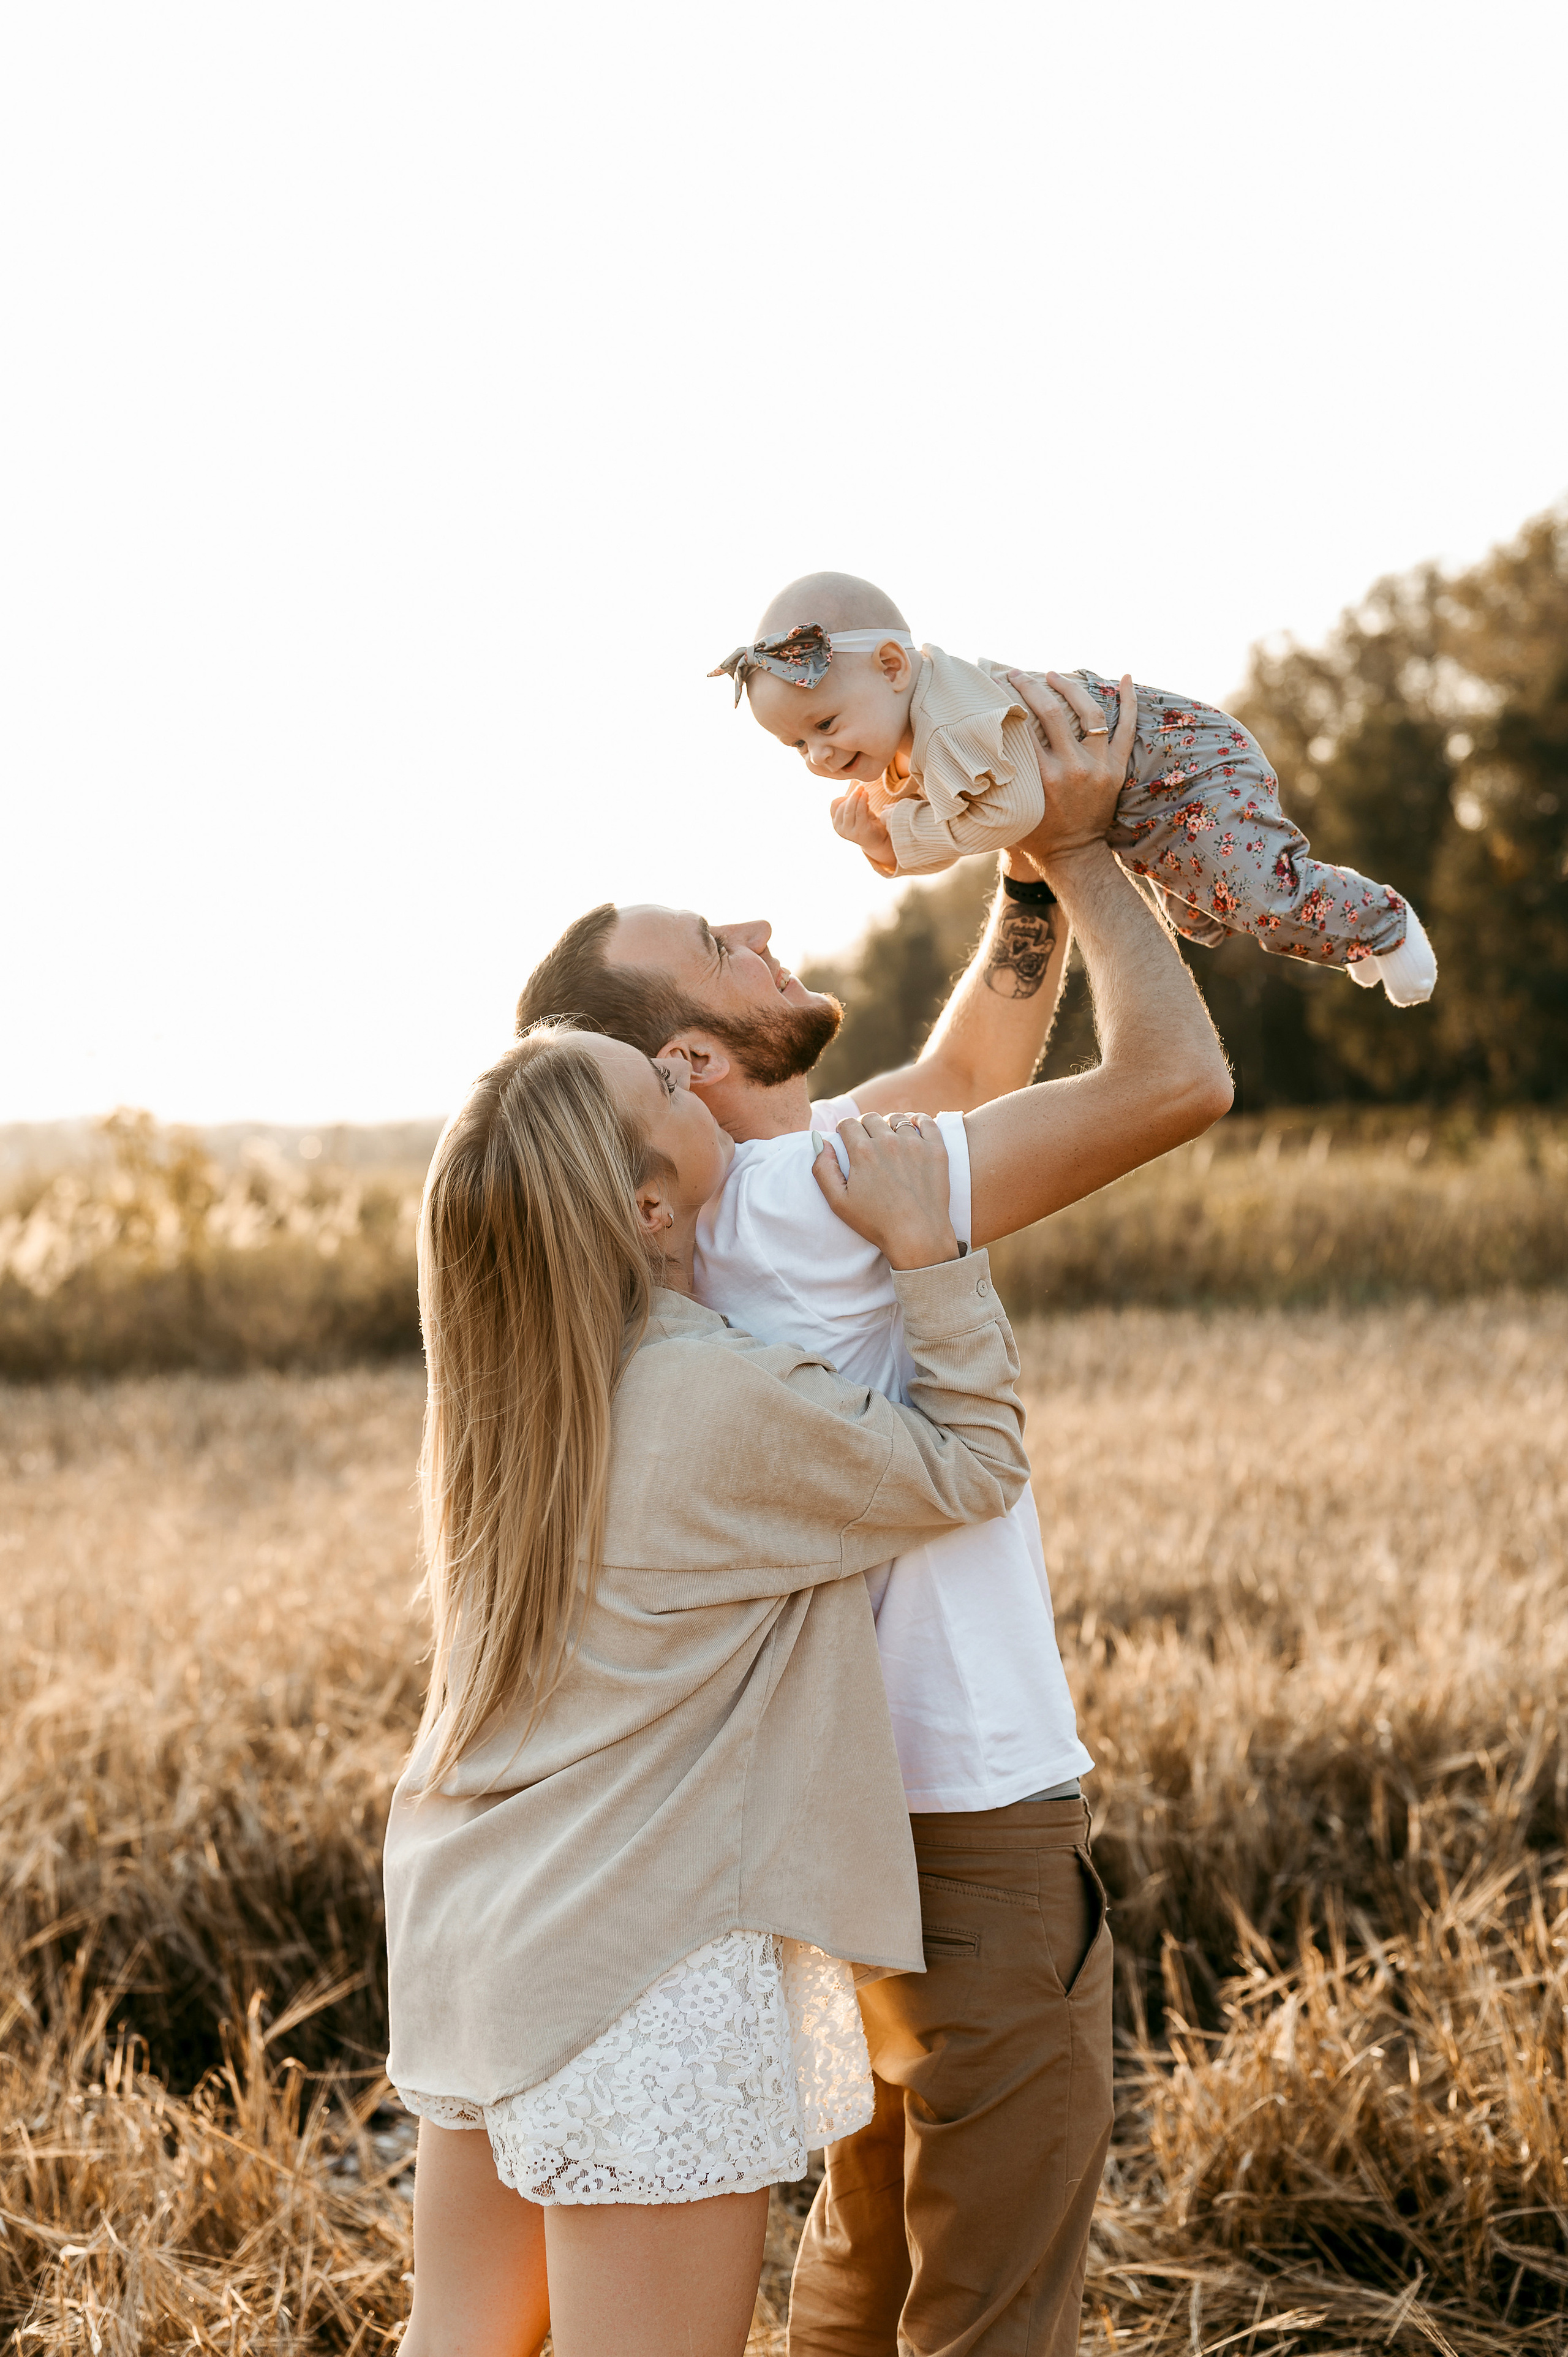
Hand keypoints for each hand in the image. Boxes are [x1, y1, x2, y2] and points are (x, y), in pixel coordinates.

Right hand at [811, 1112, 958, 1269]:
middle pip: (871, 1118)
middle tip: (867, 1141)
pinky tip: (914, 1127)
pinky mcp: (936, 1150)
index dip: (844, 1130)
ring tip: (890, 1138)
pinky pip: (926, 1122)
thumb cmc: (876, 1223)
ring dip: (889, 1125)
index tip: (847, 1138)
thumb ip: (823, 1169)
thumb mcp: (838, 1202)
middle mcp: (888, 1142)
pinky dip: (918, 1120)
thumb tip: (822, 1142)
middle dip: (865, 1127)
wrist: (918, 1236)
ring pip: (897, 1119)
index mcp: (862, 1152)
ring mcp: (914, 1144)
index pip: (848, 1124)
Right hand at [831, 785, 897, 876]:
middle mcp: (840, 829)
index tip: (855, 792)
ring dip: (857, 797)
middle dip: (852, 795)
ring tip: (864, 790)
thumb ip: (850, 803)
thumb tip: (854, 790)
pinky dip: (862, 801)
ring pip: (850, 809)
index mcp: (837, 824)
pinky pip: (859, 812)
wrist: (878, 840)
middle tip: (860, 787)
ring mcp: (850, 832)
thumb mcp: (855, 812)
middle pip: (842, 806)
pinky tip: (866, 795)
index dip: (845, 796)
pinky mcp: (861, 831)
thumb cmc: (867, 823)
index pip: (835, 805)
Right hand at [1004, 669, 1134, 874]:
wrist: (1074, 855)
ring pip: (1090, 713)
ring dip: (1071, 688)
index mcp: (1042, 777)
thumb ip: (997, 785)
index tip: (998, 684)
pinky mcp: (1115, 768)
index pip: (1023, 726)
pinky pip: (1126, 728)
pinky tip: (1126, 677)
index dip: (1009, 700)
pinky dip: (1129, 701)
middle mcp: (1071, 767)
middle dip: (1032, 687)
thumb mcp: (1011, 809)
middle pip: (1052, 712)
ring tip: (1055, 675)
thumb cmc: (1036, 835)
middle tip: (1018, 674)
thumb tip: (972, 758)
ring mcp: (1097, 766)